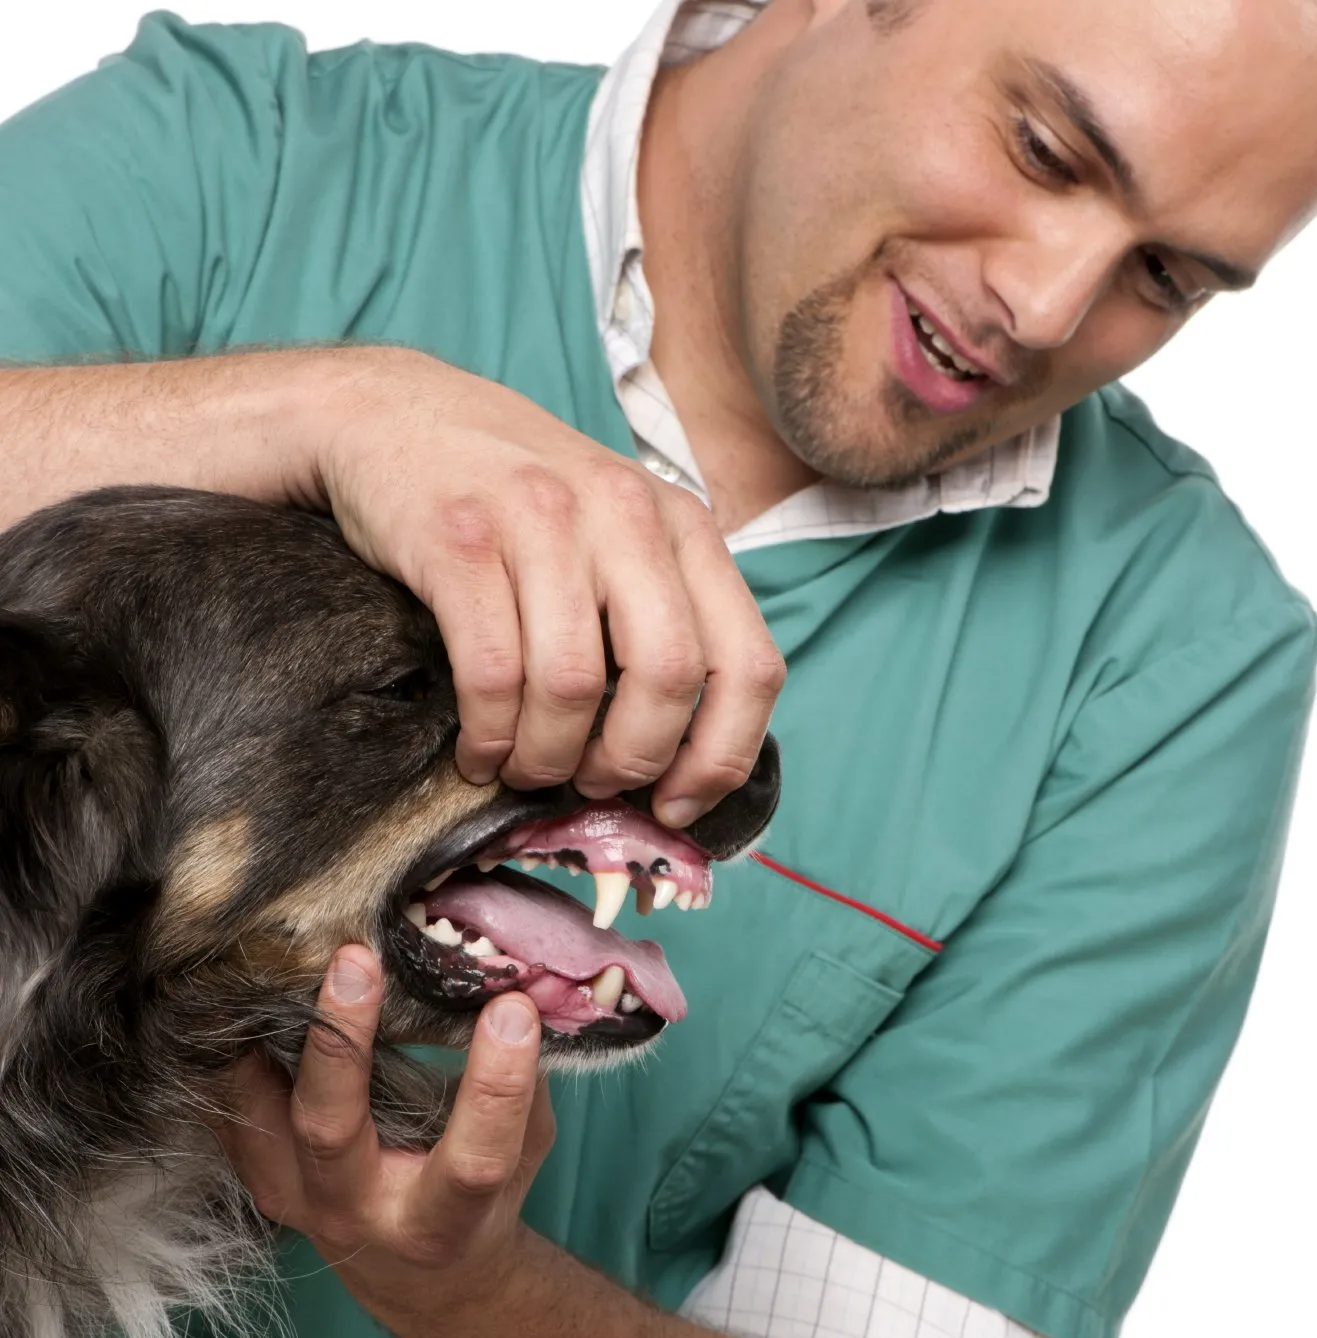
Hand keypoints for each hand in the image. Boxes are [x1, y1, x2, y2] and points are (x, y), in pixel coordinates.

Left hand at [216, 946, 552, 1335]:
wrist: (421, 1270)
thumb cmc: (486, 1196)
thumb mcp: (526, 1148)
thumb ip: (529, 1077)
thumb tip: (533, 983)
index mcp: (443, 1218)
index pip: (472, 1160)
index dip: (496, 1086)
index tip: (512, 1007)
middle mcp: (362, 1213)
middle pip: (332, 1130)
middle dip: (342, 1041)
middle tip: (357, 960)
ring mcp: (300, 1199)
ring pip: (265, 1116)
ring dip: (273, 1035)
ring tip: (285, 959)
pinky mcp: (265, 1178)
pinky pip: (233, 1113)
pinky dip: (238, 1054)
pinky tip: (253, 994)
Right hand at [316, 347, 784, 826]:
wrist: (394, 413)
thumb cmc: (517, 497)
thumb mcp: (616, 529)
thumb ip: (661, 613)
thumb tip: (684, 755)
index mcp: (682, 525)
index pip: (748, 663)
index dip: (722, 755)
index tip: (679, 803)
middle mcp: (625, 515)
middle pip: (667, 680)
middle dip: (629, 761)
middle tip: (590, 783)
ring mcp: (542, 521)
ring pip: (572, 686)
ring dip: (547, 757)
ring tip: (524, 766)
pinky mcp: (460, 539)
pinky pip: (492, 674)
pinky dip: (488, 736)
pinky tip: (479, 749)